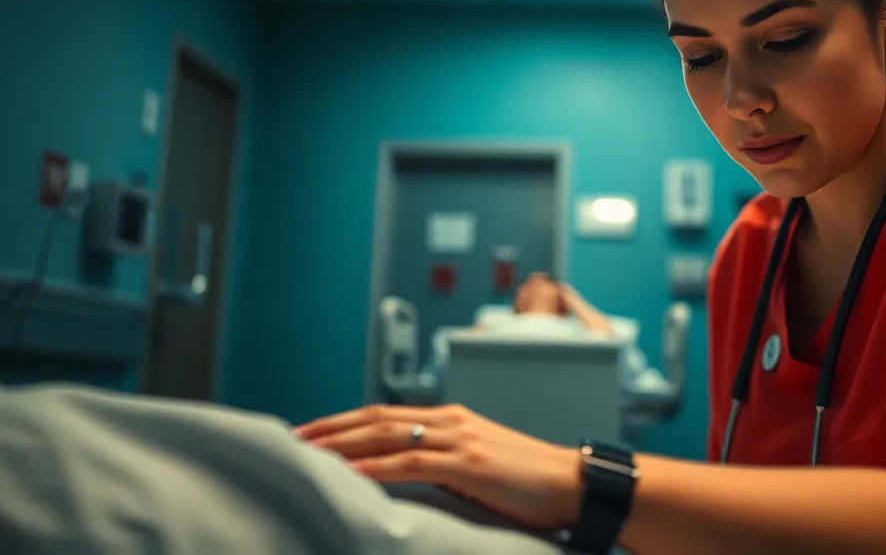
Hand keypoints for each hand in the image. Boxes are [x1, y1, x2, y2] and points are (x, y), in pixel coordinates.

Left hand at [293, 404, 582, 529]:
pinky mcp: (468, 463)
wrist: (575, 485)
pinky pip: (409, 462)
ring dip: (342, 444)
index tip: (314, 433)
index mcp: (453, 419)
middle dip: (331, 428)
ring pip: (386, 434)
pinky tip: (349, 473)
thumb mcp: (480, 467)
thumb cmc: (533, 483)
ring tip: (309, 453)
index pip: (387, 415)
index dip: (345, 422)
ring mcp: (460, 438)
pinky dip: (374, 467)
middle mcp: (452, 420)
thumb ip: (444, 466)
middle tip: (295, 438)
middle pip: (377, 418)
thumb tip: (405, 480)